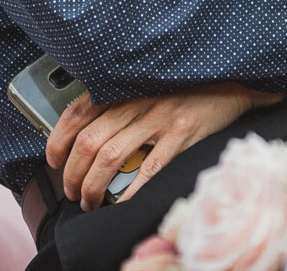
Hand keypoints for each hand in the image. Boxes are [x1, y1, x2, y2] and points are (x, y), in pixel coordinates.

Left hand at [46, 84, 279, 210]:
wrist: (232, 82)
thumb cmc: (188, 88)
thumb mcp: (149, 87)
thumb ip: (122, 104)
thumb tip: (89, 138)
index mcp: (127, 87)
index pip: (79, 110)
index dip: (59, 139)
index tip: (53, 159)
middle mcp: (139, 100)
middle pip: (89, 140)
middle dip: (73, 173)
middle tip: (72, 191)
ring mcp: (160, 117)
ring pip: (111, 156)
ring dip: (93, 186)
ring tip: (90, 201)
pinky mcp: (182, 135)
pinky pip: (148, 169)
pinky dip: (129, 191)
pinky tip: (121, 203)